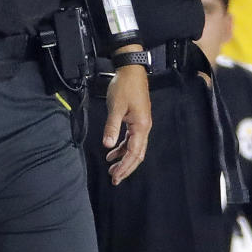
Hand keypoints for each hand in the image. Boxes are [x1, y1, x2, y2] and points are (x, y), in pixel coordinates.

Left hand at [103, 63, 151, 183]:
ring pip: (134, 148)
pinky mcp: (136, 120)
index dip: (125, 166)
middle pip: (137, 154)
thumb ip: (112, 126)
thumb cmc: (124, 87)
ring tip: (111, 168)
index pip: (133, 153)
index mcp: (141, 127)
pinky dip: (122, 147)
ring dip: (123, 158)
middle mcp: (144, 128)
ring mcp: (141, 124)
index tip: (115, 176)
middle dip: (126, 167)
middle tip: (114, 179)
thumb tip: (107, 145)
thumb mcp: (116, 107)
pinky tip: (112, 151)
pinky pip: (130, 139)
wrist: (131, 72)